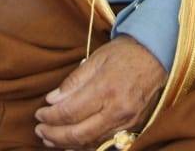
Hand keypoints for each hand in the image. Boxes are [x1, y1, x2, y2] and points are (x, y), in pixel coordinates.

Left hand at [33, 36, 166, 149]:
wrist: (156, 55)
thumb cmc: (124, 53)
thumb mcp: (95, 59)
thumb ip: (73, 82)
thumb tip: (52, 100)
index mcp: (106, 89)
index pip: (70, 112)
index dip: (51, 116)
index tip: (39, 114)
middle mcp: (117, 110)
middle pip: (79, 133)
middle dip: (55, 134)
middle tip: (40, 130)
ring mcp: (126, 121)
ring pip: (91, 142)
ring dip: (68, 144)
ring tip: (50, 139)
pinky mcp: (132, 127)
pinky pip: (104, 142)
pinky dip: (86, 146)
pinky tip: (72, 144)